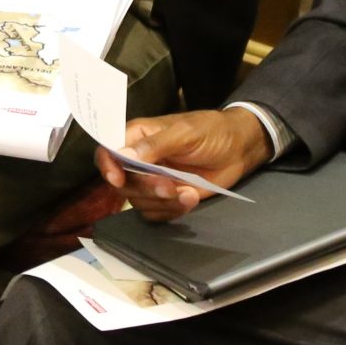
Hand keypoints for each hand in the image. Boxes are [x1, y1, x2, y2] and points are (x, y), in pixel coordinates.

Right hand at [95, 108, 273, 221]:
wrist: (238, 149)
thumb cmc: (211, 131)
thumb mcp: (185, 133)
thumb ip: (155, 144)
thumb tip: (123, 155)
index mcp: (137, 136)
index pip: (108, 151)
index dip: (107, 166)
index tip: (118, 180)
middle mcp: (139, 160)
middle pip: (123, 183)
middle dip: (146, 189)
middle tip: (170, 187)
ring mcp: (152, 181)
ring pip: (138, 202)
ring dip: (162, 203)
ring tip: (189, 194)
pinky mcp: (166, 198)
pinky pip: (155, 213)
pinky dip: (172, 212)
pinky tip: (191, 199)